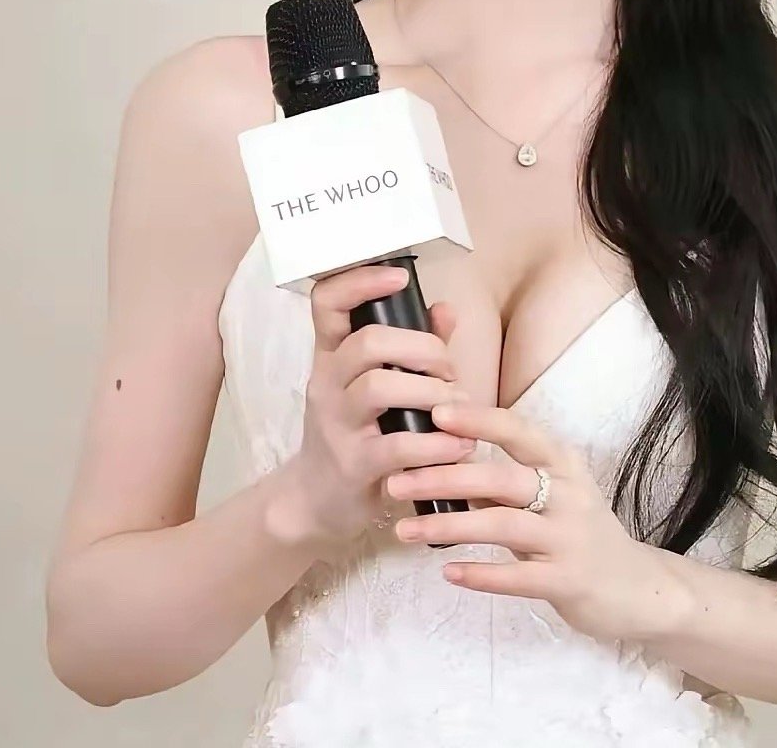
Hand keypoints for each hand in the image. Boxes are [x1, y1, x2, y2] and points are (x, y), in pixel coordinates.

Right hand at [278, 265, 477, 549]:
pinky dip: (436, 444)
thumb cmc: (356, 430)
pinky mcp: (353, 465)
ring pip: (380, 386)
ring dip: (431, 391)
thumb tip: (445, 309)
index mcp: (332, 355)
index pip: (327, 302)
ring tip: (458, 406)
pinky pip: (397, 446)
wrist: (316, 499)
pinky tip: (459, 445)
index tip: (399, 276)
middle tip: (449, 370)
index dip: (361, 281)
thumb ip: (413, 346)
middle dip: (423, 348)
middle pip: (369, 342)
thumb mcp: (376, 385)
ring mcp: (337, 424)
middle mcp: (328, 383)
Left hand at [385, 399, 685, 646]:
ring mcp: (570, 537)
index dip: (477, 420)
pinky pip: (518, 576)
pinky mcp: (569, 581)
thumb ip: (503, 480)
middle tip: (394, 480)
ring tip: (405, 530)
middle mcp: (568, 493)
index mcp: (562, 463)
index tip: (435, 412)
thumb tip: (443, 459)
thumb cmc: (581, 532)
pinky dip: (480, 573)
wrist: (639, 588)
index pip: (518, 430)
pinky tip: (447, 572)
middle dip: (443, 477)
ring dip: (448, 526)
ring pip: (502, 524)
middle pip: (500, 477)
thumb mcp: (550, 495)